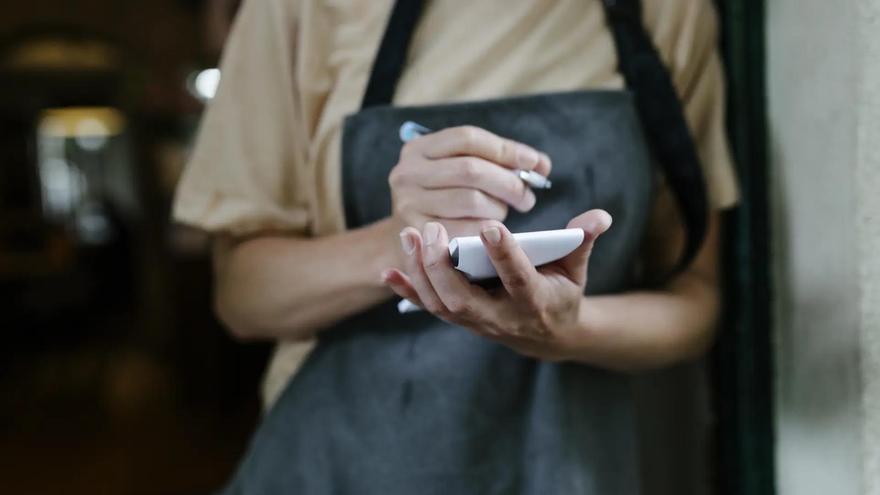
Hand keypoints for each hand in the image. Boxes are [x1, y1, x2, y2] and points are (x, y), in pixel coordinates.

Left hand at [382, 210, 611, 360]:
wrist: (547, 336)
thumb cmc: (561, 292)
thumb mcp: (576, 270)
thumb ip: (583, 242)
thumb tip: (600, 215)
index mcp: (534, 300)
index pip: (518, 277)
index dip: (505, 254)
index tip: (489, 225)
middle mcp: (501, 316)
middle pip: (464, 298)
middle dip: (444, 266)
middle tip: (433, 229)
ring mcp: (476, 321)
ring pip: (442, 303)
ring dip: (421, 272)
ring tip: (410, 234)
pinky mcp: (459, 319)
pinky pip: (429, 307)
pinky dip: (407, 290)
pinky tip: (387, 270)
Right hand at [388, 126, 551, 239]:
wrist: (411, 245)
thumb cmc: (445, 204)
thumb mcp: (460, 175)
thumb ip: (498, 163)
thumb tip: (540, 164)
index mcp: (418, 149)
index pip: (468, 138)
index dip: (506, 149)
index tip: (534, 163)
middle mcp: (407, 173)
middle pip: (471, 169)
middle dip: (508, 182)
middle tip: (527, 197)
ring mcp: (408, 204)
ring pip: (472, 200)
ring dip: (498, 208)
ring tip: (504, 215)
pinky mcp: (418, 235)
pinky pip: (466, 230)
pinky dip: (487, 230)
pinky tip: (493, 233)